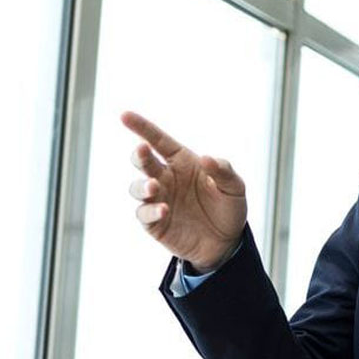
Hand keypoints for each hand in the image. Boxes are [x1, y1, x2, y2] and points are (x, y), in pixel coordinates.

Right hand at [122, 111, 247, 271]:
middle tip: (143, 150)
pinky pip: (145, 213)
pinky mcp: (154, 221)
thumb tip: (206, 158)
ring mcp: (158, 199)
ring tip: (154, 187)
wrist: (227, 243)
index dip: (142, 127)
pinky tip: (164, 210)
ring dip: (143, 186)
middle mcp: (166, 178)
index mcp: (183, 162)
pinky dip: (151, 211)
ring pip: (138, 187)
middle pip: (144, 161)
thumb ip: (223, 171)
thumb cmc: (228, 208)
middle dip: (140, 155)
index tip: (125, 115)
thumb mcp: (234, 187)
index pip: (160, 141)